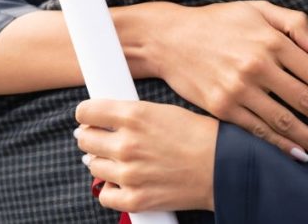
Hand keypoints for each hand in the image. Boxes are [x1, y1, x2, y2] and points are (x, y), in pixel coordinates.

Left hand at [75, 100, 216, 211]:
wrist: (222, 165)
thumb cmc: (198, 134)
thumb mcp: (164, 110)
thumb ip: (132, 114)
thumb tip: (105, 120)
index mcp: (134, 115)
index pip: (86, 112)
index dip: (86, 114)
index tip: (89, 118)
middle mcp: (127, 143)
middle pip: (85, 138)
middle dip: (90, 136)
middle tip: (99, 137)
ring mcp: (129, 173)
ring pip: (92, 165)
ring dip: (100, 161)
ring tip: (117, 159)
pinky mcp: (135, 198)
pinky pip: (104, 195)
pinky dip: (110, 189)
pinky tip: (121, 181)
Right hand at [148, 0, 307, 159]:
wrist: (169, 38)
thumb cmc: (217, 21)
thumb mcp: (257, 9)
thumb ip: (294, 22)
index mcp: (271, 40)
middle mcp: (257, 65)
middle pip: (306, 101)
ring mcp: (239, 89)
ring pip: (285, 121)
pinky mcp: (222, 107)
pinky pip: (258, 130)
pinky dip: (281, 145)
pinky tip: (298, 153)